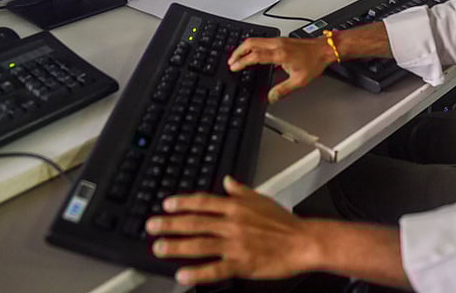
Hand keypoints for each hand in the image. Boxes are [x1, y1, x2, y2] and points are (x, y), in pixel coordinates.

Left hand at [146, 176, 319, 284]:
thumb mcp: (261, 198)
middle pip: (195, 222)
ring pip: (200, 244)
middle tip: (152, 226)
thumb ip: (240, 190)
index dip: (182, 202)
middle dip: (170, 224)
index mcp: (236, 207)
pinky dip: (197, 273)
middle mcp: (232, 224)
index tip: (166, 204)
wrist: (303, 242)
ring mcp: (235, 244)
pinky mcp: (241, 264)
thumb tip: (228, 180)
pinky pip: (215, 269)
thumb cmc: (285, 223)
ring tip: (159, 248)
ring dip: (177, 246)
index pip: (203, 202)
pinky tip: (182, 275)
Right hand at [228, 37, 333, 102]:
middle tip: (231, 61)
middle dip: (238, 52)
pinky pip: (261, 40)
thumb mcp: (299, 80)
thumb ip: (282, 90)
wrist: (324, 49)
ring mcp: (278, 40)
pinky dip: (252, 45)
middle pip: (251, 43)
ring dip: (244, 47)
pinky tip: (251, 52)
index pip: (255, 56)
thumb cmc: (314, 61)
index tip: (234, 67)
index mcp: (280, 54)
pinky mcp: (280, 39)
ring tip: (237, 57)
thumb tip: (270, 98)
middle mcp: (277, 44)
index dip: (242, 61)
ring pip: (255, 39)